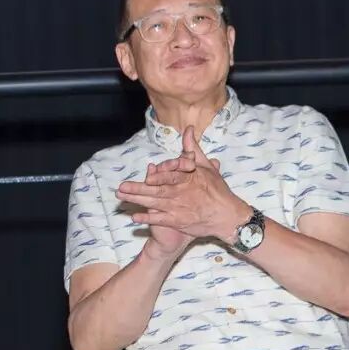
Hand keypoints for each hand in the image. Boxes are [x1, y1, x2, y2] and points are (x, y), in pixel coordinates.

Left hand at [117, 126, 248, 242]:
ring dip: (137, 200)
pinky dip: (147, 218)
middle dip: (138, 189)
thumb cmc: (216, 189)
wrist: (227, 216)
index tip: (147, 177)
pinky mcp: (178, 221)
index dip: (160, 177)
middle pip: (157, 190)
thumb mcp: (206, 166)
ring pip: (155, 203)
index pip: (172, 176)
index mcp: (188, 179)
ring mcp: (179, 208)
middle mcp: (181, 193)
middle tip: (121, 187)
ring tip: (121, 197)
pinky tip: (134, 217)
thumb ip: (192, 149)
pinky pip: (160, 220)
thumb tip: (187, 129)